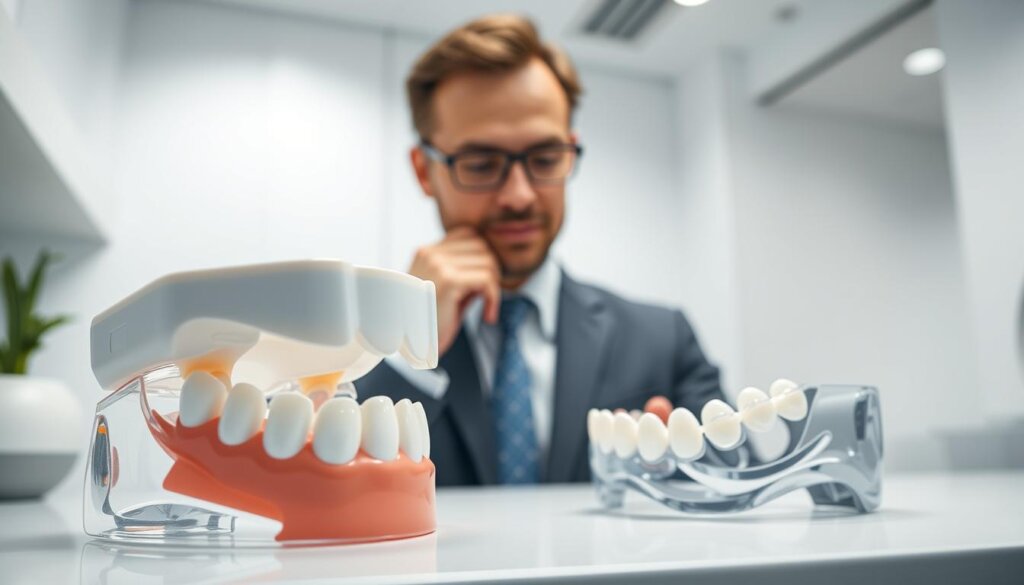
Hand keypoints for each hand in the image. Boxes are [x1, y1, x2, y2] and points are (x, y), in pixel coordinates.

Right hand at [409, 227, 500, 355]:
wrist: (411, 347)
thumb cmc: (430, 322)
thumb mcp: (447, 290)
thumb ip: (465, 272)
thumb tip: (495, 262)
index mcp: (427, 252)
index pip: (470, 236)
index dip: (484, 258)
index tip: (484, 285)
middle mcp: (430, 253)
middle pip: (482, 246)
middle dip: (492, 273)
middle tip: (489, 298)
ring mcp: (437, 264)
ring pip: (488, 262)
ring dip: (495, 288)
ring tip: (488, 308)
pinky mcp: (448, 281)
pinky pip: (487, 280)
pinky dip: (494, 299)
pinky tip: (488, 316)